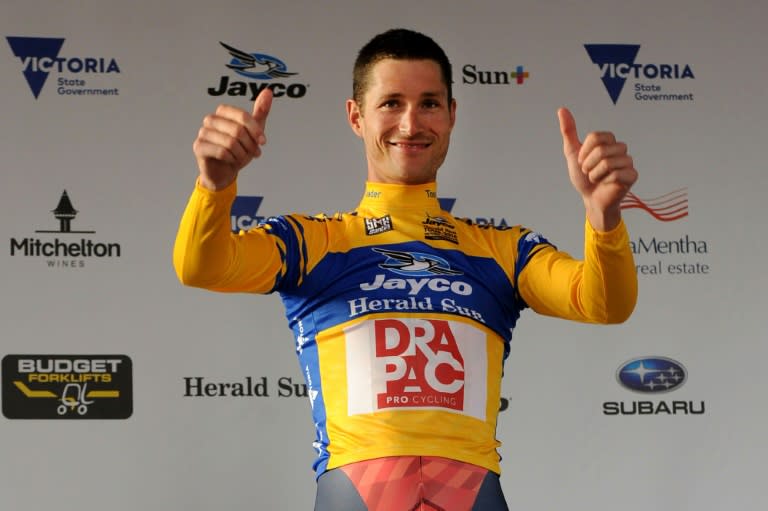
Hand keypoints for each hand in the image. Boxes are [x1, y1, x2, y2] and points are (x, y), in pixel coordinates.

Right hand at [193, 88, 273, 190]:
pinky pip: (222, 152)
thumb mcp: (253, 131)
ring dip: (242, 154)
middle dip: (250, 145)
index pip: (243, 116)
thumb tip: (268, 92)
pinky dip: (232, 159)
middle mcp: (211, 119)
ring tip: (242, 157)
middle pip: (238, 130)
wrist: (224, 171)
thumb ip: (260, 112)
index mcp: (223, 112)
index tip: (263, 141)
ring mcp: (203, 133)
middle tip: (254, 153)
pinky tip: (232, 161)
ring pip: (230, 143)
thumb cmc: (237, 150)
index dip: (255, 130)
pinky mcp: (199, 147)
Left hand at [558, 107, 637, 230]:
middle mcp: (620, 148)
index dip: (584, 152)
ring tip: (597, 178)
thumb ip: (569, 131)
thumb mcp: (572, 153)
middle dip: (588, 164)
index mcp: (608, 141)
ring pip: (608, 162)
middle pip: (601, 149)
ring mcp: (628, 161)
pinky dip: (606, 181)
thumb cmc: (583, 177)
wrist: (591, 198)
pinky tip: (607, 184)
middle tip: (589, 172)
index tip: (582, 161)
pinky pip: (617, 174)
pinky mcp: (632, 175)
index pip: (595, 137)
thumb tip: (562, 110)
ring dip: (595, 174)